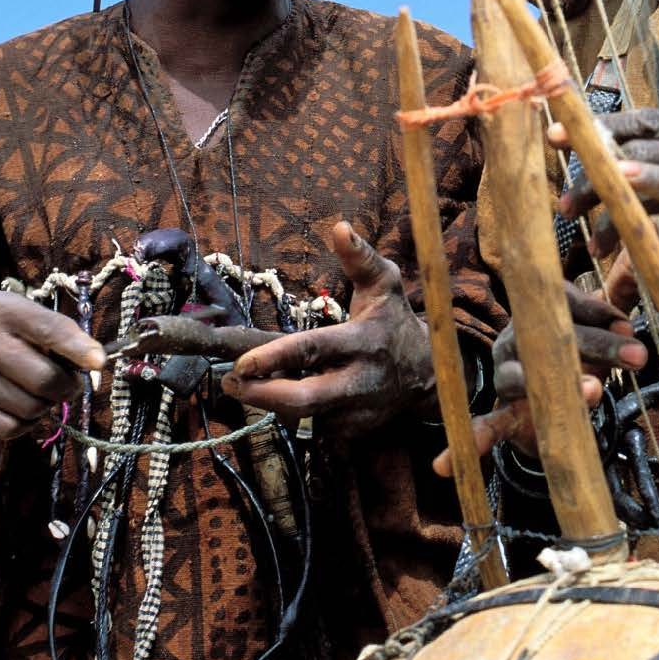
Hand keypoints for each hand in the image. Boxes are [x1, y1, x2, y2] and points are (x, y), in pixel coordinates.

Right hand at [0, 290, 106, 440]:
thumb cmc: (20, 338)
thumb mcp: (40, 323)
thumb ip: (69, 337)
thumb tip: (96, 363)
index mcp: (3, 309)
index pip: (50, 330)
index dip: (78, 349)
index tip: (99, 363)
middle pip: (44, 379)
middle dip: (66, 388)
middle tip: (68, 385)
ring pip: (29, 408)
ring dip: (46, 408)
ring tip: (42, 395)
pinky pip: (9, 428)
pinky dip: (26, 426)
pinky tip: (24, 411)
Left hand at [223, 223, 435, 441]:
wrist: (427, 373)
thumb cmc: (394, 321)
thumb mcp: (384, 283)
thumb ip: (360, 257)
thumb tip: (339, 226)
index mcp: (362, 342)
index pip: (313, 351)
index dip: (275, 358)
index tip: (243, 362)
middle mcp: (359, 381)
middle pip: (305, 399)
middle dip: (262, 395)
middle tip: (231, 382)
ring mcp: (356, 413)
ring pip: (303, 416)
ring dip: (271, 402)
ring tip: (247, 383)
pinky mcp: (352, 432)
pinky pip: (312, 426)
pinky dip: (292, 412)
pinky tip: (281, 393)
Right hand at [431, 280, 645, 475]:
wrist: (540, 392)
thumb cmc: (571, 353)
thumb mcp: (591, 335)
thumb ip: (606, 324)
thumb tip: (627, 327)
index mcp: (535, 315)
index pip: (566, 305)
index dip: (598, 314)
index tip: (629, 326)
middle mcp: (515, 341)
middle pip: (553, 339)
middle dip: (599, 346)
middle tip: (637, 356)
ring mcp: (505, 376)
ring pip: (522, 378)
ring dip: (559, 385)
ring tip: (593, 390)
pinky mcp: (503, 410)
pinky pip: (487, 424)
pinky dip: (474, 440)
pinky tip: (444, 463)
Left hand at [553, 43, 658, 286]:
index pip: (648, 116)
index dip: (600, 121)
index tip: (556, 126)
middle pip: (642, 135)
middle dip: (590, 145)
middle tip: (548, 154)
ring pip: (654, 165)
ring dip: (605, 186)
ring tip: (569, 208)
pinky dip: (650, 184)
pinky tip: (620, 186)